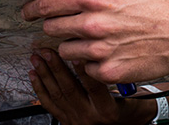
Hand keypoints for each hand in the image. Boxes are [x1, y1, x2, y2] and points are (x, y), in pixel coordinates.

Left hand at [22, 0, 168, 83]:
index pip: (50, 4)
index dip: (34, 8)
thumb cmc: (160, 6)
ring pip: (66, 51)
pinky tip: (105, 54)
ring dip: (73, 46)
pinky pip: (86, 69)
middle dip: (54, 26)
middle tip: (64, 25)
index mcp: (96, 0)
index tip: (28, 11)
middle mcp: (94, 26)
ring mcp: (101, 51)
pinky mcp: (109, 71)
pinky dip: (91, 63)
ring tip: (90, 40)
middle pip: (52, 28)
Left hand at [29, 50, 151, 124]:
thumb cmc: (132, 113)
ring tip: (37, 59)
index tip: (77, 54)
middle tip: (47, 51)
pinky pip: (50, 105)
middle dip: (56, 68)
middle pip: (70, 89)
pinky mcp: (66, 121)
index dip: (84, 71)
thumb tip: (115, 56)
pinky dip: (40, 89)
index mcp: (107, 110)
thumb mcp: (134, 98)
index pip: (94, 88)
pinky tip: (34, 76)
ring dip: (45, 75)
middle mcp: (89, 116)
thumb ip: (122, 80)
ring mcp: (76, 119)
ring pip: (57, 95)